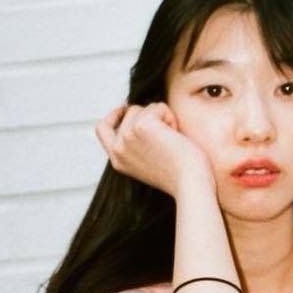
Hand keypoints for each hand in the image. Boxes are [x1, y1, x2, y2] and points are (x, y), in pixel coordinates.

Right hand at [95, 102, 212, 196]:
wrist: (190, 185)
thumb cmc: (180, 176)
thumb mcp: (150, 163)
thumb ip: (138, 145)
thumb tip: (137, 115)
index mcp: (118, 161)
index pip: (102, 129)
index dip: (114, 115)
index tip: (126, 109)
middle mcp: (118, 149)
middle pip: (130, 113)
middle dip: (152, 117)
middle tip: (168, 137)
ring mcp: (127, 136)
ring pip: (144, 108)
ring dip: (163, 118)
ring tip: (172, 139)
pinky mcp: (142, 125)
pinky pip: (157, 107)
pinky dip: (170, 116)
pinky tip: (176, 135)